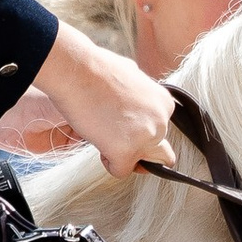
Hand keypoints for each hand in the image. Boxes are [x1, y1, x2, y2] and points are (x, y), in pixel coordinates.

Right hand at [25, 23, 176, 176]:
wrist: (76, 70)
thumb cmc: (96, 70)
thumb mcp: (132, 76)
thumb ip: (141, 97)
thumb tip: (137, 106)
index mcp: (165, 103)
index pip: (160, 131)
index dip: (138, 130)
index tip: (121, 121)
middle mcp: (161, 121)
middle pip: (156, 151)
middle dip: (134, 144)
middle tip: (110, 128)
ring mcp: (146, 137)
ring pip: (141, 164)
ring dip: (123, 155)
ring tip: (103, 133)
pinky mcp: (126, 152)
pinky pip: (121, 172)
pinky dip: (108, 163)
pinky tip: (97, 141)